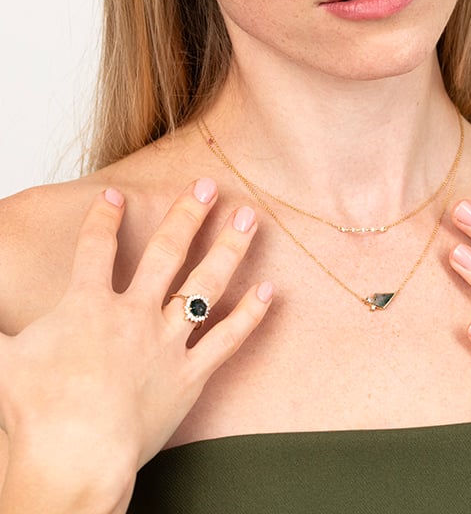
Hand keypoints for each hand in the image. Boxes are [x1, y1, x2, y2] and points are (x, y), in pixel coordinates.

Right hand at [0, 180, 272, 507]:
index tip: (114, 196)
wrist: (73, 458)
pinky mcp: (190, 376)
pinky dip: (251, 315)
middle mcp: (134, 314)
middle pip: (166, 252)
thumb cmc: (32, 414)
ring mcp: (167, 343)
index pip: (96, 249)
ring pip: (206, 283)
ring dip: (230, 246)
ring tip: (250, 216)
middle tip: (207, 186)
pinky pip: (228, 339)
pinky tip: (270, 290)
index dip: (103, 219)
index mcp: (88, 306)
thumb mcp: (0, 359)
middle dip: (188, 214)